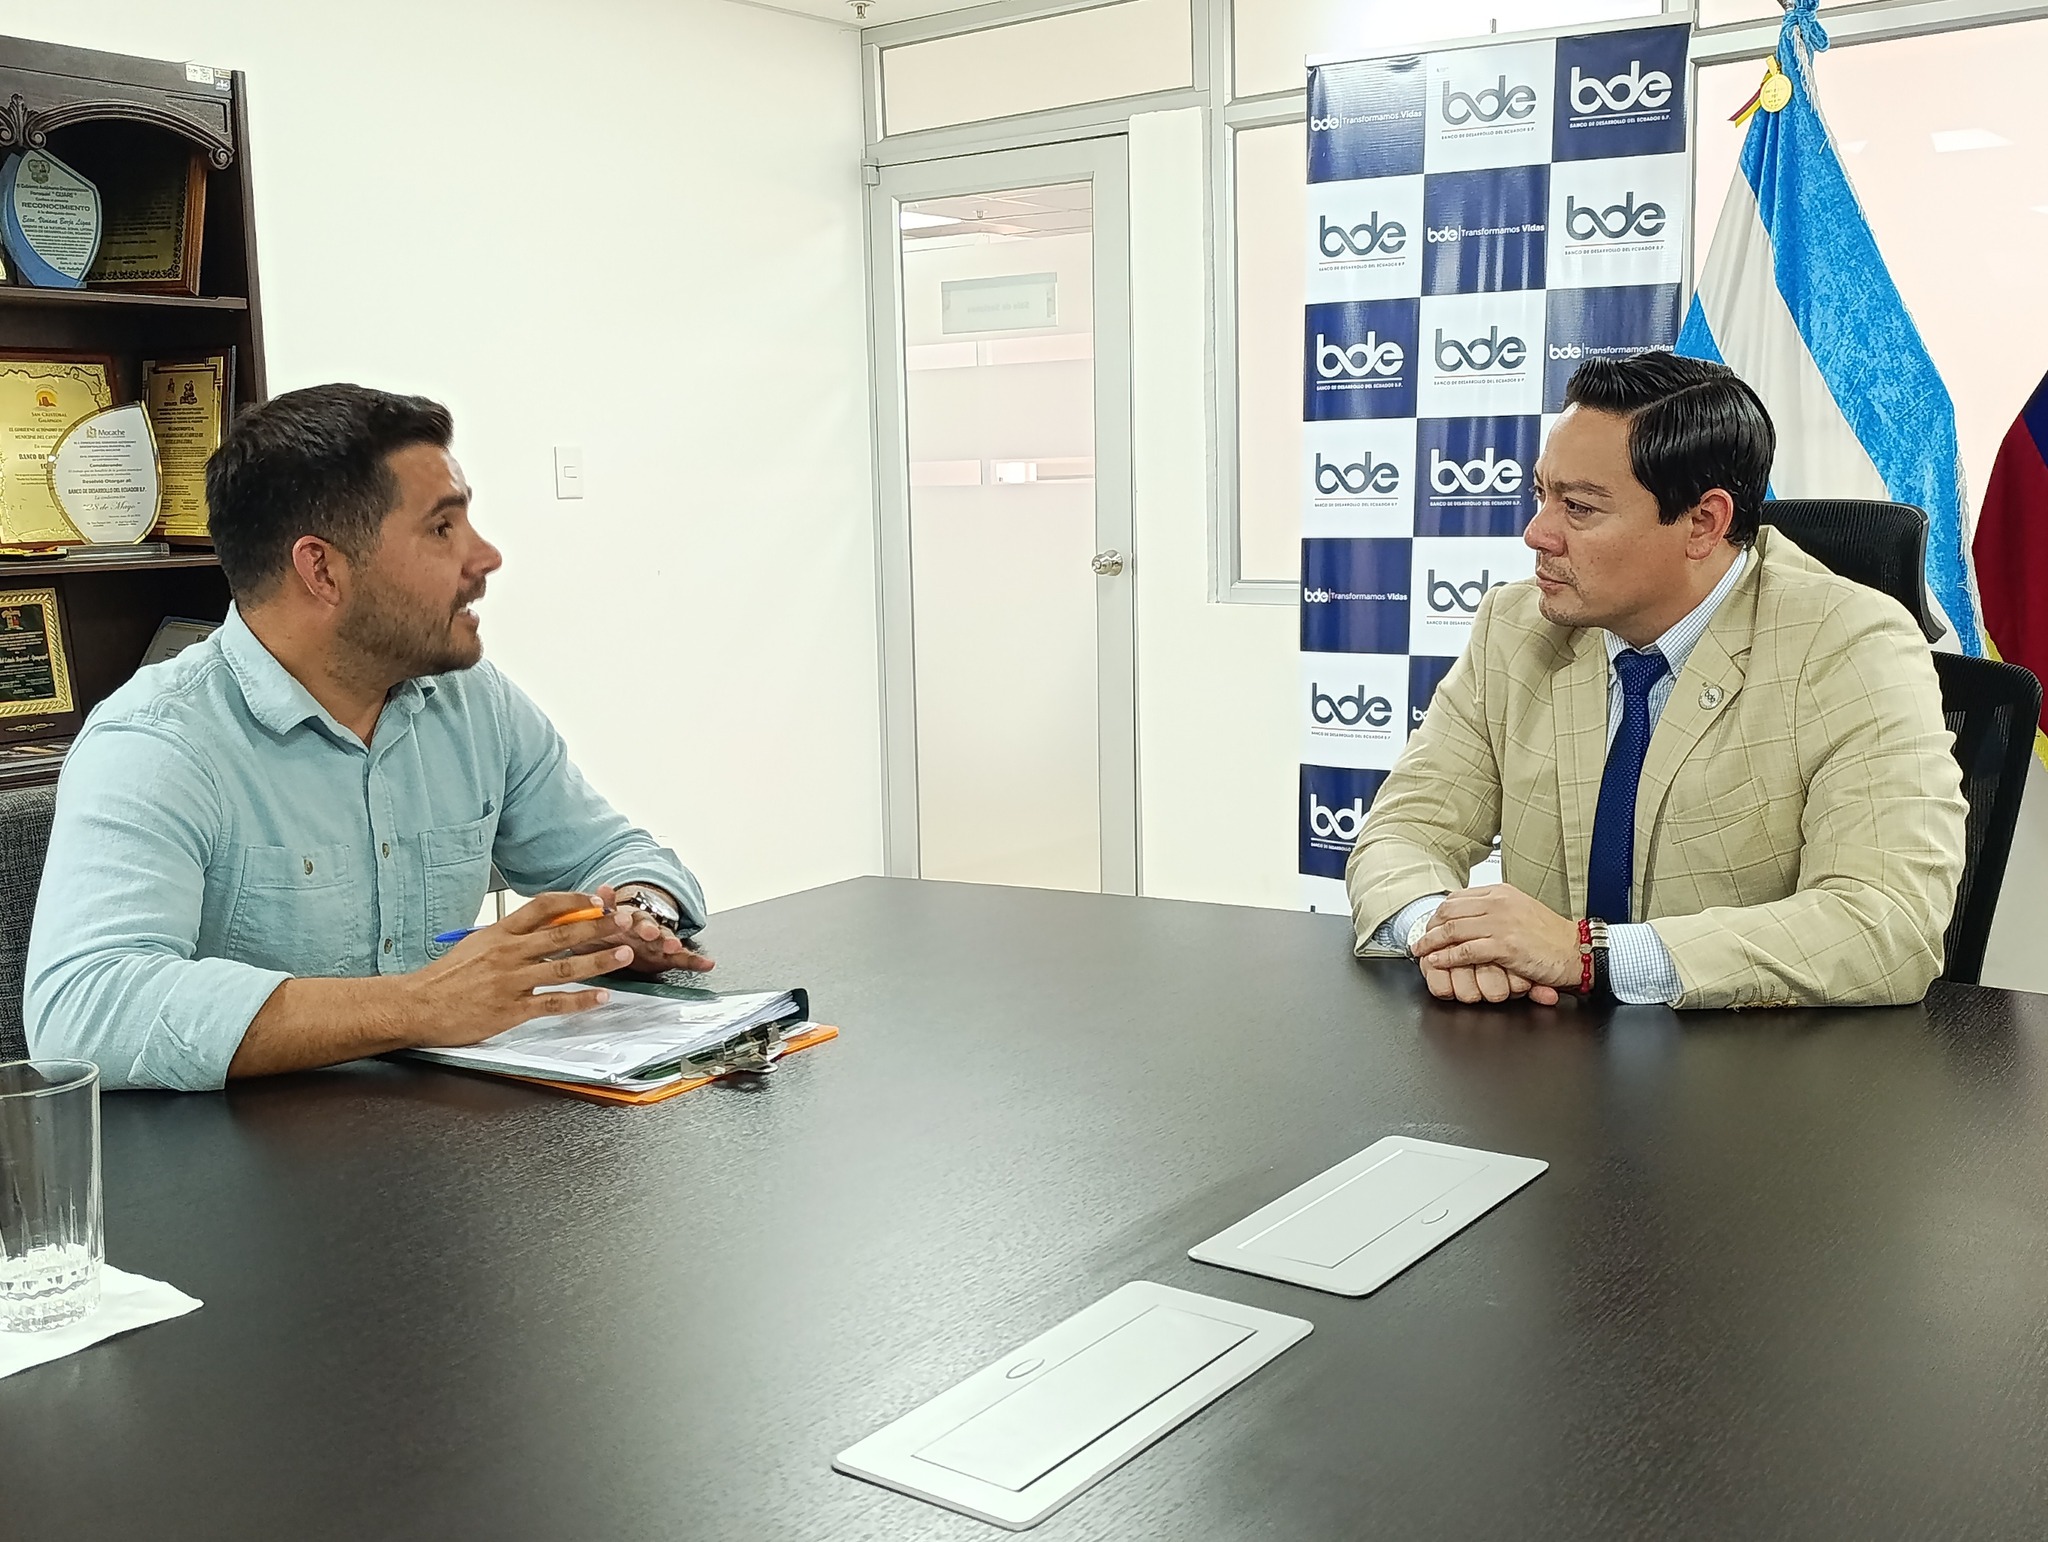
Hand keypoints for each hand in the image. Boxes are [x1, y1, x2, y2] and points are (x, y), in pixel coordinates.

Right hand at [401, 891, 636, 1046]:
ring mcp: (510, 981)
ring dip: (599, 960)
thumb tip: (543, 927)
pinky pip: (552, 1002)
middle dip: (599, 926)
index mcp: (499, 932)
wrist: (414, 1005)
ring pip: (564, 966)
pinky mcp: (510, 1010)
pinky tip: (601, 997)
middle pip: (562, 934)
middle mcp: (508, 952)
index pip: (543, 906)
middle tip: (626, 921)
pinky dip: (580, 1000)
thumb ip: (509, 936)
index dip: (574, 901)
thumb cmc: (445, 977)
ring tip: (625, 954)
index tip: (597, 900)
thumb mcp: (475, 945)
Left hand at [590, 883, 713, 977]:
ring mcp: (658, 943)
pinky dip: (695, 962)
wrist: (619, 937)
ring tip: (677, 947)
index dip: (639, 924)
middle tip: (657, 937)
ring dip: (674, 945)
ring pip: (669, 942)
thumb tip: (604, 888)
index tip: (637, 926)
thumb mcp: (601, 918)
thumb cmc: (611, 929)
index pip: (636, 919)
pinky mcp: (666, 958)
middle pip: (654, 929)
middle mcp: (648, 929)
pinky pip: (683, 960)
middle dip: (656, 933)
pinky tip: (708, 964)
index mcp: (630, 920)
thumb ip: (605, 905)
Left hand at [1413, 884, 1580, 1002]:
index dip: (1438, 913)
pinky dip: (1447, 958)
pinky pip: (1465, 951)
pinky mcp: (1504, 946)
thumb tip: (1470, 917)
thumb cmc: (1551, 937)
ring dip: (1432, 943)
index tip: (1429, 925)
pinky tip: (1438, 962)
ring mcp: (1501, 924)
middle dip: (1429, 928)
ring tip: (1421, 952)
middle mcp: (1499, 903)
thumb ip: (1496, 910)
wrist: (1577, 950)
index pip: (1457, 898)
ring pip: (1452, 930)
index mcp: (1501, 893)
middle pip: (1449, 912)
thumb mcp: (1521, 911)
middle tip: (1420, 941)